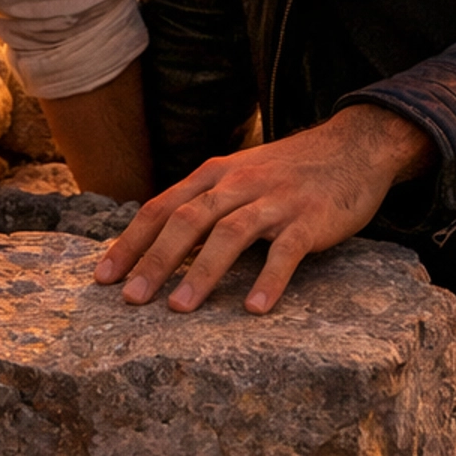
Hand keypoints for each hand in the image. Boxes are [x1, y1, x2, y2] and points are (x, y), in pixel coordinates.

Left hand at [94, 105, 435, 314]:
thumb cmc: (288, 171)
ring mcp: (275, 200)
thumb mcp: (238, 175)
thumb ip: (203, 202)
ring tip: (180, 308)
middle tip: (130, 300)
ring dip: (202, 272)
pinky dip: (269, 279)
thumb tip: (157, 246)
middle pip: (187, 220)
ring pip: (230, 234)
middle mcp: (239, 184)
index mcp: (215, 175)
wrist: (352, 147)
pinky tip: (256, 308)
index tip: (102, 278)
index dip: (130, 242)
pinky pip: (286, 251)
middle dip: (155, 260)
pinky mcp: (310, 219)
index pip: (161, 207)